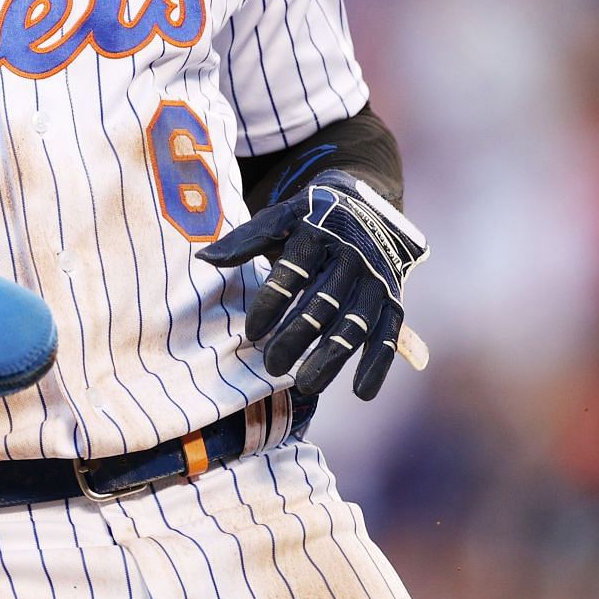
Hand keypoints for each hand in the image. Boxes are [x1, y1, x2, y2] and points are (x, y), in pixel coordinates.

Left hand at [197, 169, 426, 399]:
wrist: (369, 206)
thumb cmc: (312, 217)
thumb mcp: (280, 217)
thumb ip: (245, 241)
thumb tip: (205, 260)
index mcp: (318, 233)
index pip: (292, 271)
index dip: (271, 304)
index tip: (251, 333)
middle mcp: (351, 256)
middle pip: (322, 303)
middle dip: (296, 338)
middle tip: (271, 366)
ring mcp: (375, 280)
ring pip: (353, 324)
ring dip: (331, 358)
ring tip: (305, 386)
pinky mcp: (393, 300)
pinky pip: (388, 335)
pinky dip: (377, 364)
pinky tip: (361, 392)